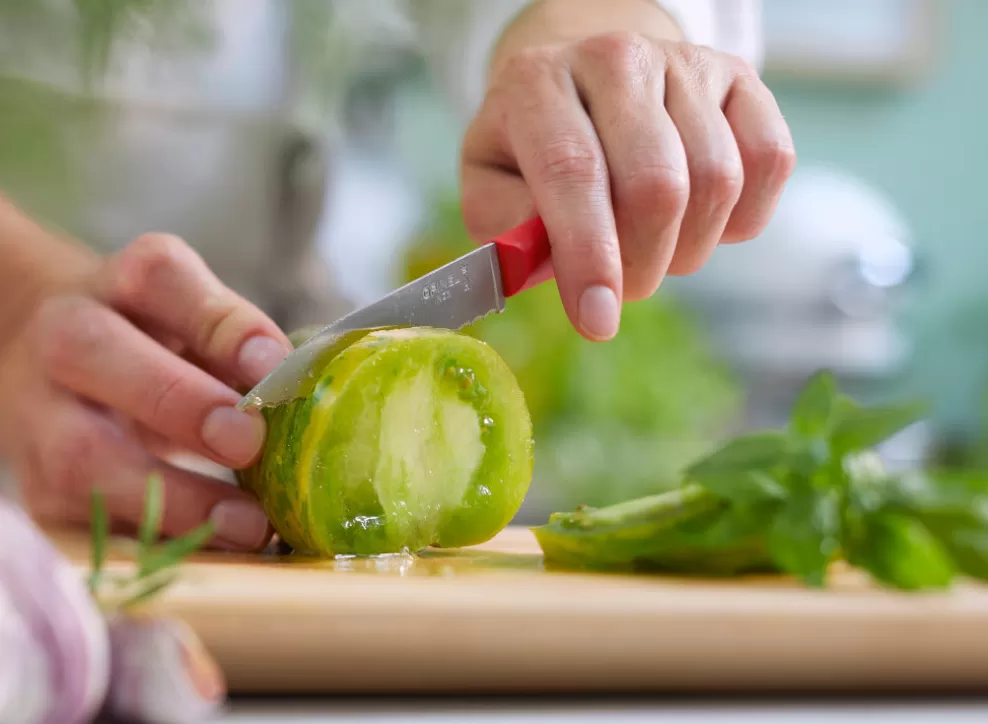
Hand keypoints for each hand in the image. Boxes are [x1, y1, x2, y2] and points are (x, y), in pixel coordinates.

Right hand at [0, 233, 292, 550]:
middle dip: (177, 402)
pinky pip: (86, 523)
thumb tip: (293, 383)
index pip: (163, 279)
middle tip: (249, 442)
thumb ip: (241, 344)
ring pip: (79, 457)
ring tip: (247, 525)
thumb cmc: (156, 341)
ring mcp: (38, 415)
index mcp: (122, 283)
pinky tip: (216, 555)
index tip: (273, 364)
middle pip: (94, 353)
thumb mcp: (200, 320)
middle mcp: (65, 338)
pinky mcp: (39, 489)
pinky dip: (155, 545)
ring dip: (170, 498)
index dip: (221, 324)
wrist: (53, 364)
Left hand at [462, 26, 795, 341]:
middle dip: (643, 264)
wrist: (583, 87)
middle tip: (624, 286)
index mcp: (537, 83)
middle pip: (656, 184)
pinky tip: (701, 221)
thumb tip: (550, 260)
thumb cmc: (532, 150)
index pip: (573, 172)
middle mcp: (615, 58)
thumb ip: (505, 226)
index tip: (597, 322)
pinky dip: (741, 218)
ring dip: (689, 247)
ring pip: (717, 181)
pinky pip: (769, 162)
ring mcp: (684, 63)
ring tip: (653, 247)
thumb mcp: (489, 185)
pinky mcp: (741, 77)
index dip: (590, 256)